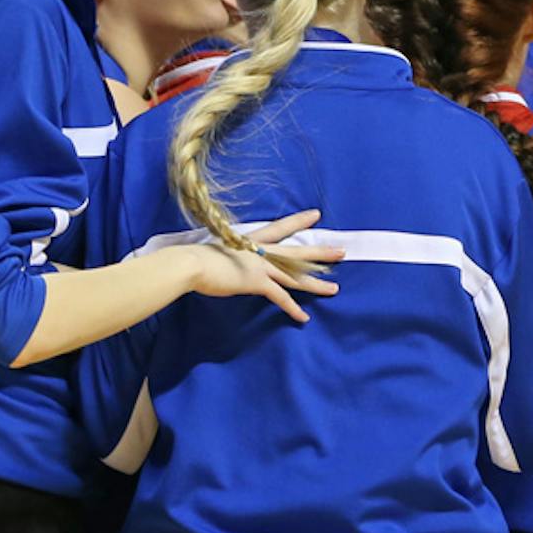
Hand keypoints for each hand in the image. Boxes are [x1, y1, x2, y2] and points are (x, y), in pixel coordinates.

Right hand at [184, 209, 344, 322]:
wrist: (190, 262)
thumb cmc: (197, 257)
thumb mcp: (218, 251)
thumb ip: (229, 256)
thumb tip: (228, 263)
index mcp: (250, 240)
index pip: (279, 229)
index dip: (298, 222)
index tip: (315, 215)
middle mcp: (260, 251)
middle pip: (297, 252)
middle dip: (320, 252)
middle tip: (342, 251)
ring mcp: (260, 266)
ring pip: (295, 276)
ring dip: (316, 284)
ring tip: (335, 288)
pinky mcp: (256, 282)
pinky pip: (281, 297)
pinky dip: (293, 309)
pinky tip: (304, 317)